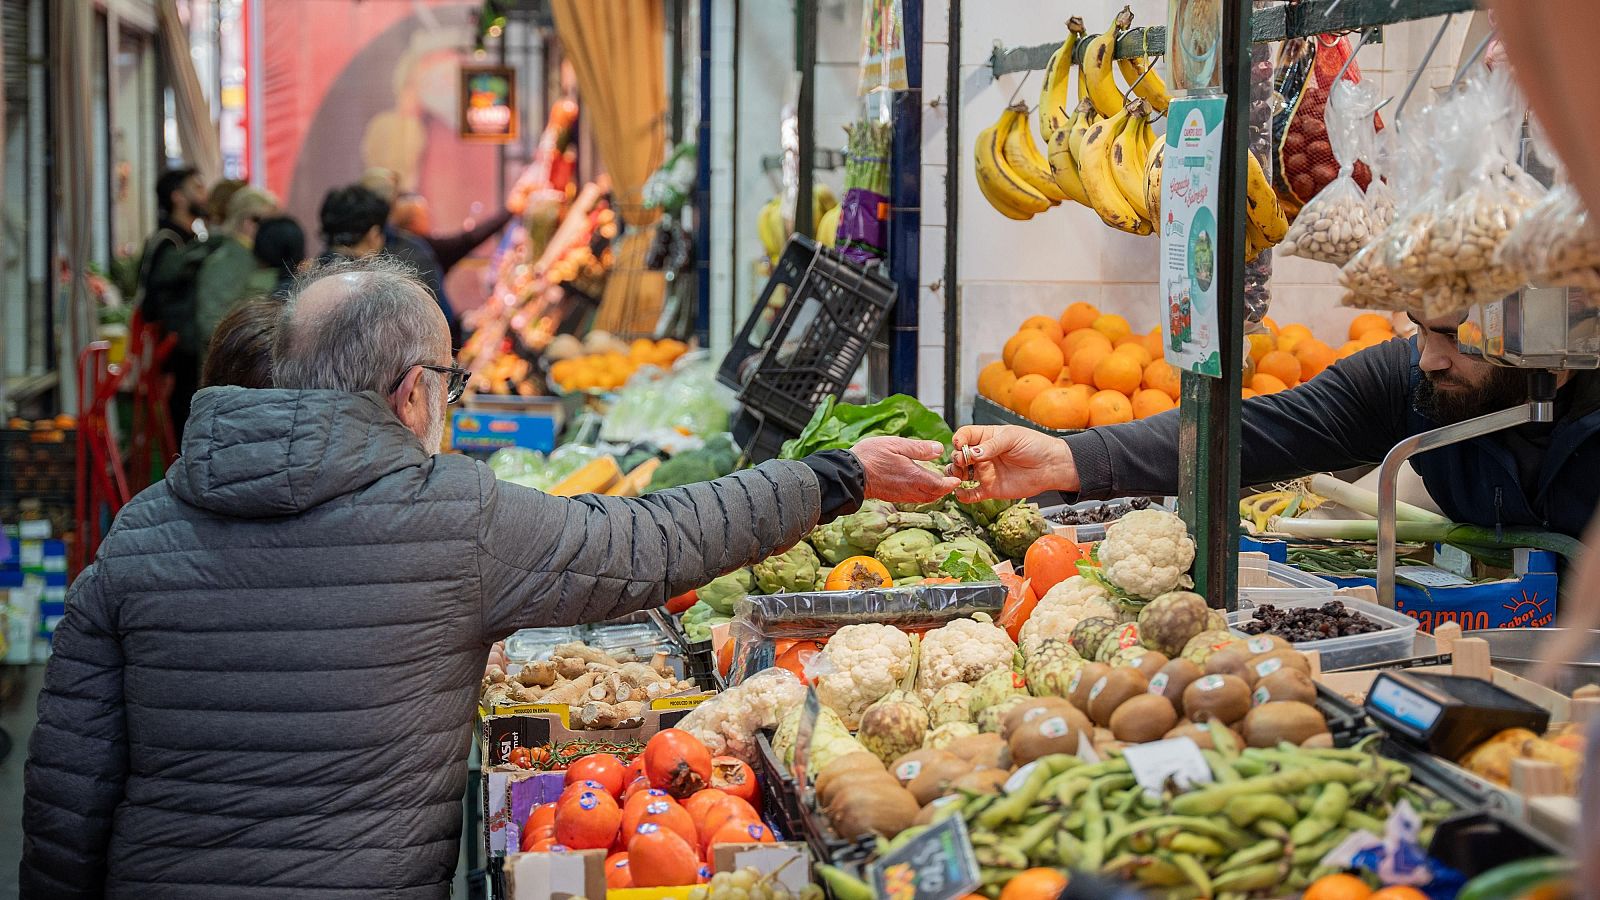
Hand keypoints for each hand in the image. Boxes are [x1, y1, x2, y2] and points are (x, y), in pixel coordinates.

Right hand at [851, 437, 960, 503]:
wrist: (850, 473)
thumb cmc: (871, 456)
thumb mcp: (897, 444)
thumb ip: (919, 448)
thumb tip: (939, 449)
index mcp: (914, 477)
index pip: (940, 486)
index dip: (950, 484)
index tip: (957, 479)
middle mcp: (909, 490)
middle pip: (934, 495)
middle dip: (944, 490)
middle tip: (950, 481)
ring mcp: (901, 495)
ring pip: (924, 498)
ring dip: (934, 493)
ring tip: (937, 483)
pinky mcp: (893, 497)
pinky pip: (913, 499)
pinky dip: (922, 494)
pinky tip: (919, 485)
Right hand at [949, 425, 1076, 501]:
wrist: (1051, 466)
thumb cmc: (1035, 446)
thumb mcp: (1012, 438)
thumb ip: (991, 445)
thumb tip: (972, 453)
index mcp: (986, 437)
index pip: (964, 436)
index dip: (959, 440)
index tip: (959, 445)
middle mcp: (982, 455)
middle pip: (958, 455)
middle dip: (956, 458)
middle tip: (963, 461)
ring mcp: (985, 472)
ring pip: (960, 474)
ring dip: (955, 475)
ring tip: (959, 477)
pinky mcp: (990, 489)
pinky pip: (971, 494)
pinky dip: (963, 495)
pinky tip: (961, 493)